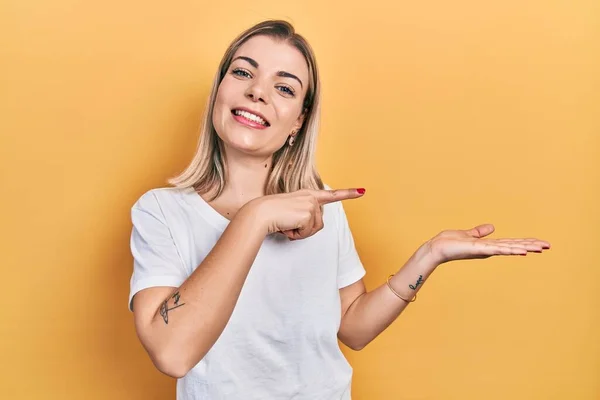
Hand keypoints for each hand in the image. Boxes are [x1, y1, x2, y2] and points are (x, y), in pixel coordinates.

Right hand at [251, 188, 364, 239]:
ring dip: (300, 232)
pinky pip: (307, 233)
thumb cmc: (270, 214)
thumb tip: (309, 226)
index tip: (362, 191)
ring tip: (286, 224)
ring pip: (313, 229)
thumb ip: (303, 216)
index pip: (331, 195)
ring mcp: (311, 205)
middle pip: (319, 223)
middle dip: (305, 230)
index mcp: (307, 195)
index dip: (347, 194)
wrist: (260, 213)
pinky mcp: (308, 214)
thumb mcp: (290, 213)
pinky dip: (296, 235)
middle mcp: (311, 197)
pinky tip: (287, 226)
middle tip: (288, 224)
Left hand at [425, 223, 550, 264]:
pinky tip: (522, 251)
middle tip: (548, 245)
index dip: (525, 242)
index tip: (540, 243)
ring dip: (525, 247)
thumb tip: (492, 227)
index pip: (510, 243)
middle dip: (531, 245)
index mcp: (488, 245)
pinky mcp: (478, 249)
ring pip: (509, 248)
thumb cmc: (449, 243)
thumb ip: (480, 232)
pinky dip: (510, 249)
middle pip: (514, 246)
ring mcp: (484, 250)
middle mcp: (489, 249)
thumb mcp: (468, 235)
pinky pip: (497, 249)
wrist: (436, 248)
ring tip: (540, 248)